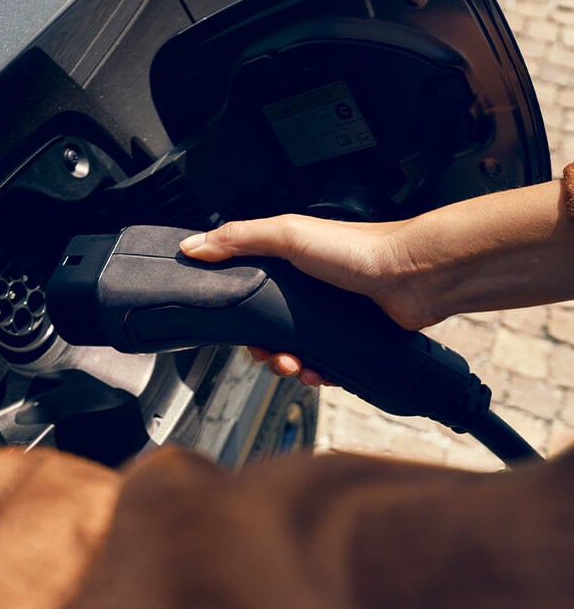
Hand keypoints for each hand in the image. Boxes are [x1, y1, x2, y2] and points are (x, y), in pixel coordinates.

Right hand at [180, 214, 413, 384]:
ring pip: (297, 351)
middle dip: (264, 348)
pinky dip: (318, 374)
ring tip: (294, 367)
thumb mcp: (288, 234)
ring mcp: (332, 316)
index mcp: (289, 263)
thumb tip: (193, 245)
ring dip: (289, 365)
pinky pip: (327, 366)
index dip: (239, 315)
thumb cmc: (360, 248)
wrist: (414, 276)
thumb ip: (239, 238)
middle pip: (270, 329)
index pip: (249, 293)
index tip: (236, 330)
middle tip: (268, 353)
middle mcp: (309, 290)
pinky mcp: (353, 339)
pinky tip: (318, 373)